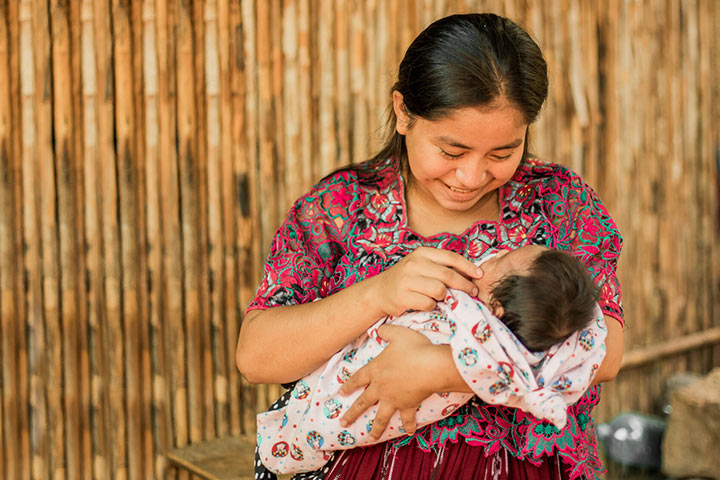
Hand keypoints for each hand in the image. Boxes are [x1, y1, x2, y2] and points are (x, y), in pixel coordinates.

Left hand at [337, 325, 440, 439]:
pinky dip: (408, 425)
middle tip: (343, 423)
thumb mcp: (398, 333)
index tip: (341, 393)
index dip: (348, 385)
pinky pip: (407, 418)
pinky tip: (409, 432)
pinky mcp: (408, 406)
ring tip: (369, 438)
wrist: (431, 366)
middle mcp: (381, 388)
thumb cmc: (414, 348)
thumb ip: (386, 331)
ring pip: (380, 417)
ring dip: (375, 429)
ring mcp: (394, 399)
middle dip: (352, 413)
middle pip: (363, 402)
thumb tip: (379, 330)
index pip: (357, 379)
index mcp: (375, 370)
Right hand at [370, 246, 482, 316]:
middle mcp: (414, 264)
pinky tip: (427, 304)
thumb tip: (470, 274)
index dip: (468, 267)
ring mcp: (407, 280)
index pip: (450, 257)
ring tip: (441, 298)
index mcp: (422, 253)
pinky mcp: (403, 296)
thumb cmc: (406, 279)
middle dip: (464, 285)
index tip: (479, 275)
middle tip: (472, 292)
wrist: (379, 291)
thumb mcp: (421, 265)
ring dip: (445, 297)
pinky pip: (429, 303)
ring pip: (440, 290)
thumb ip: (441, 266)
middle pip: (448, 275)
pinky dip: (432, 306)